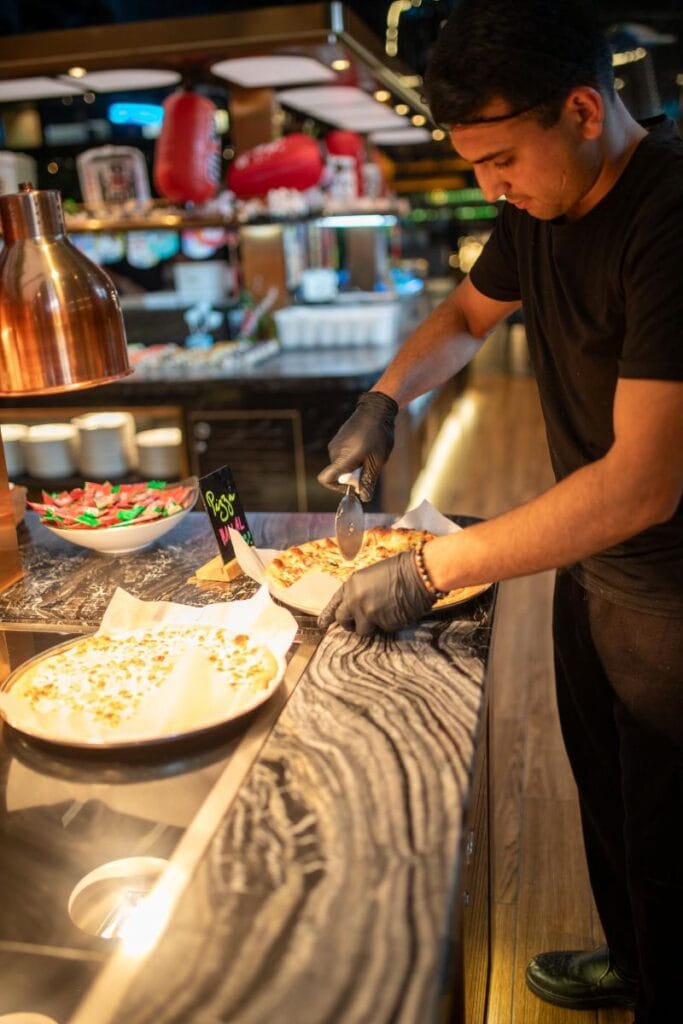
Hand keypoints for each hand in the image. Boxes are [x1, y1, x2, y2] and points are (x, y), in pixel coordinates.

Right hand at [317, 391, 397, 502]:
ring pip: (341, 464)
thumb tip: (363, 498)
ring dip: (354, 466)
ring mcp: (335, 444)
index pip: (325, 479)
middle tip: (369, 467)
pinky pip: (342, 455)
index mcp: (342, 458)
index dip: (336, 488)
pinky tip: (367, 448)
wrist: (376, 409)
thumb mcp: (377, 462)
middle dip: (352, 476)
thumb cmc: (378, 435)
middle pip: (337, 473)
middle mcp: (334, 452)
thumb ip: (368, 481)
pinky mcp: (338, 439)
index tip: (352, 486)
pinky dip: (353, 457)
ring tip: (370, 455)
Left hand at [318, 550, 434, 634]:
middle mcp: (354, 600)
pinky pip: (383, 629)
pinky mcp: (382, 624)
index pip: (335, 603)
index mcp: (351, 585)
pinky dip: (389, 624)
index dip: (329, 614)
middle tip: (357, 624)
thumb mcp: (372, 576)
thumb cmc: (401, 569)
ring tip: (386, 612)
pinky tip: (398, 611)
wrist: (419, 573)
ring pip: (363, 630)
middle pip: (343, 620)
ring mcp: (367, 613)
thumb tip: (356, 607)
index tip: (322, 624)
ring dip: (372, 625)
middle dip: (350, 624)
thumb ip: (360, 591)